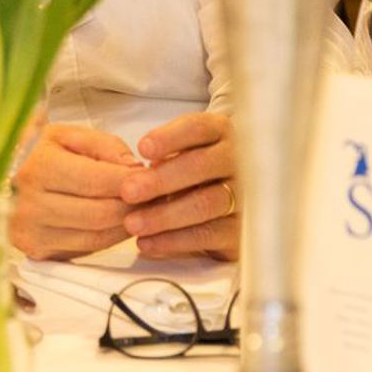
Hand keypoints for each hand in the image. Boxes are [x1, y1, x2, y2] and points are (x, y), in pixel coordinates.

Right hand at [10, 124, 142, 259]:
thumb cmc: (34, 151)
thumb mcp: (67, 134)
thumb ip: (105, 146)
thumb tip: (134, 169)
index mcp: (38, 167)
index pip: (98, 182)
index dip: (131, 182)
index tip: (149, 178)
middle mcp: (31, 204)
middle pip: (100, 214)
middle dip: (134, 207)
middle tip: (151, 197)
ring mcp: (31, 232)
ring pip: (96, 238)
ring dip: (125, 226)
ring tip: (138, 210)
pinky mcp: (35, 251)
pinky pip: (84, 251)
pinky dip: (107, 239)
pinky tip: (114, 223)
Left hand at [118, 113, 238, 260]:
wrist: (228, 208)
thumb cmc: (195, 174)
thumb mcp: (180, 156)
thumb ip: (163, 159)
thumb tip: (133, 173)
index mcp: (220, 134)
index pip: (198, 128)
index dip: (169, 137)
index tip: (142, 149)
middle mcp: (237, 161)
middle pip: (201, 165)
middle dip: (161, 179)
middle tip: (128, 191)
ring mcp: (243, 195)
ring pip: (206, 202)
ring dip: (164, 214)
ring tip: (133, 223)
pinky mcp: (240, 230)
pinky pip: (208, 235)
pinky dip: (175, 240)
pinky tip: (149, 242)